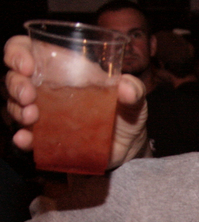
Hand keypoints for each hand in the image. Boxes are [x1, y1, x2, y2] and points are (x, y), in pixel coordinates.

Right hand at [5, 35, 149, 166]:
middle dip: (15, 84)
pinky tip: (25, 139)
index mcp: (61, 68)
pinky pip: (26, 136)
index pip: (25, 49)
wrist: (130, 146)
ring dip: (17, 110)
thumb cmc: (127, 112)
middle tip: (29, 96)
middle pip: (14, 78)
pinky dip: (22, 138)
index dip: (17, 53)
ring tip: (32, 116)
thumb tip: (126, 88)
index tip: (27, 66)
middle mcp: (46, 88)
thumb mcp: (135, 98)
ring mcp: (44, 113)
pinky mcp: (47, 136)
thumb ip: (134, 89)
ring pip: (15, 105)